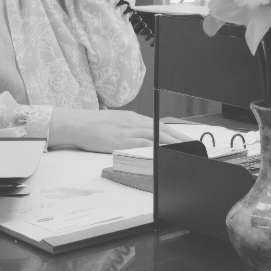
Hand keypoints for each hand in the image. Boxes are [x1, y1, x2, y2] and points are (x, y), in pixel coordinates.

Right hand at [48, 108, 196, 152]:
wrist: (77, 123)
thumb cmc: (91, 125)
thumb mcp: (113, 123)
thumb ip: (125, 129)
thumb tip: (135, 136)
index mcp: (132, 118)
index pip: (158, 124)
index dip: (173, 131)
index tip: (184, 137)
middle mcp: (134, 122)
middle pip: (162, 129)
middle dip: (179, 137)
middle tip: (193, 144)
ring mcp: (129, 131)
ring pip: (157, 135)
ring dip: (173, 143)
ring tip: (186, 149)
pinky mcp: (123, 140)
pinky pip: (144, 144)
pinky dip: (157, 148)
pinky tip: (165, 152)